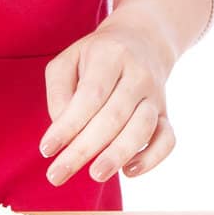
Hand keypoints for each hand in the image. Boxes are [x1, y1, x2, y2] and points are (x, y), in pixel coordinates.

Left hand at [38, 12, 176, 185]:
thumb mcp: (69, 59)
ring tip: (95, 175)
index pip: (90, 95)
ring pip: (143, 128)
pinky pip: (167, 139)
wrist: (144, 39)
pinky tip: (128, 171)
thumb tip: (62, 130)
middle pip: (114, 116)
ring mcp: (155, 95)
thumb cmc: (96, 56)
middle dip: (84, 149)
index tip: (46, 150)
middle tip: (57, 175)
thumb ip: (58, 91)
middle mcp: (138, 74)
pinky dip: (152, 158)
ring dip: (118, 155)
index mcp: (110, 55)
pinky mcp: (165, 113)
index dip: (68, 125)